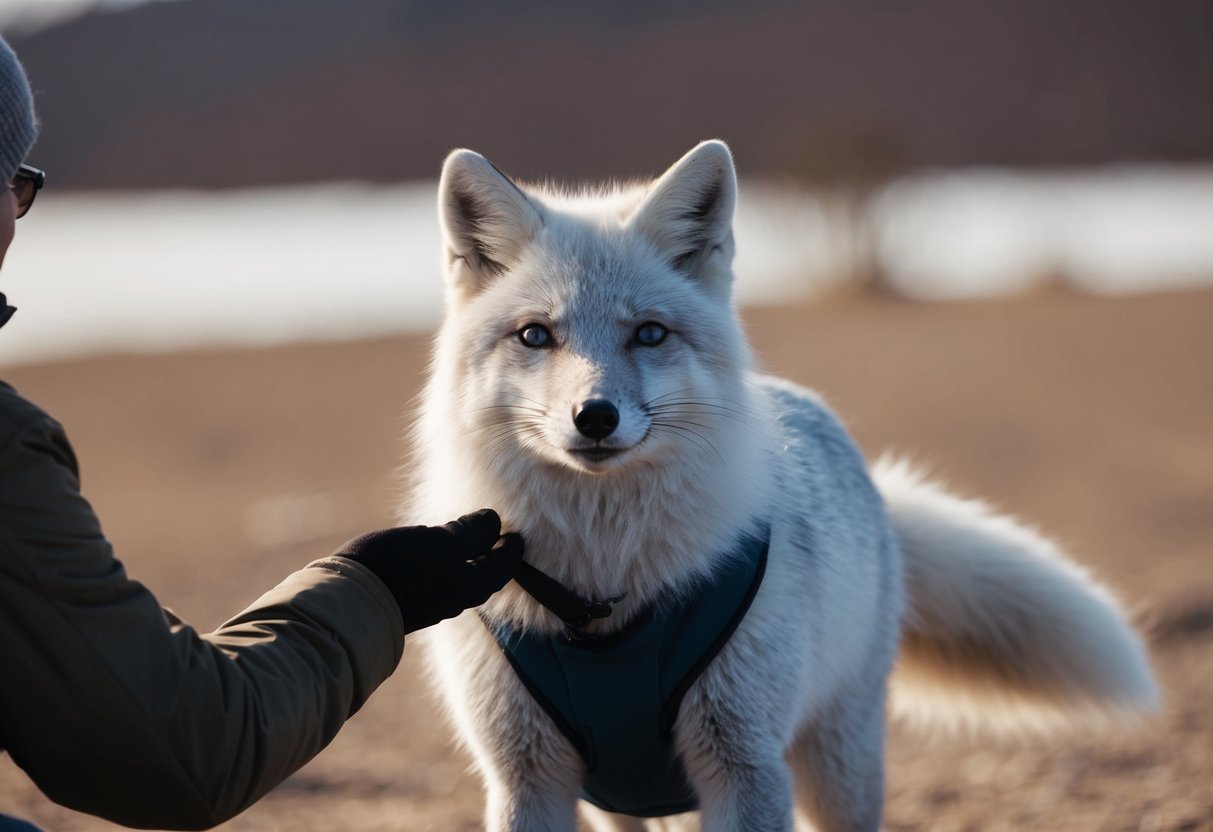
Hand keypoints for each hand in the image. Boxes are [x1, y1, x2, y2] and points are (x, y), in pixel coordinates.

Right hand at [334, 509, 522, 633]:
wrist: (350, 601)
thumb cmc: (402, 568)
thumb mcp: (443, 541)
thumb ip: (472, 532)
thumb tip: (493, 520)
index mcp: (474, 585)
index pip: (506, 565)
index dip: (513, 545)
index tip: (517, 531)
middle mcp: (458, 598)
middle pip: (485, 573)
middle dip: (493, 552)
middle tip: (496, 531)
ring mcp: (434, 601)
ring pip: (462, 576)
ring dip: (469, 556)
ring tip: (467, 535)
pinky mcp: (410, 599)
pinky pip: (439, 578)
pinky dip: (446, 562)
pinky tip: (434, 549)